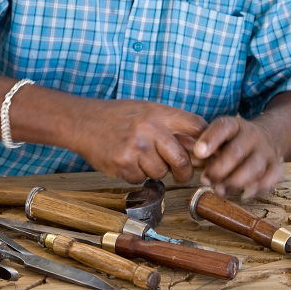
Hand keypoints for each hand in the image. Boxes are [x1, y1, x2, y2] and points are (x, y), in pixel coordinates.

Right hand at [73, 98, 206, 183]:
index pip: (196, 127)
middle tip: (181, 173)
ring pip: (161, 172)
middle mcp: (150, 128)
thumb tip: (200, 149)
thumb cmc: (119, 117)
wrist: (84, 121)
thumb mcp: (148, 111)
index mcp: (159, 113)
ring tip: (141, 158)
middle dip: (184, 171)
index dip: (206, 143)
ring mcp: (136, 147)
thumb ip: (171, 126)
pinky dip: (136, 175)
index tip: (205, 155)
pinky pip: (141, 179)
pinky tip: (127, 161)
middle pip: (183, 159)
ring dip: (155, 171)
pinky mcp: (123, 164)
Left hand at [192, 115, 284, 198]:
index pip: (223, 127)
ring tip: (219, 190)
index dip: (210, 139)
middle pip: (237, 151)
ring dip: (234, 183)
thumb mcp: (219, 137)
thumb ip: (204, 148)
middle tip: (205, 180)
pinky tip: (242, 194)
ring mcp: (266, 151)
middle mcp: (252, 135)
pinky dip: (256, 190)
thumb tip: (190, 161)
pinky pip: (269, 180)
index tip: (198, 152)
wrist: (266, 138)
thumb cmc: (233, 143)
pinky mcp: (277, 167)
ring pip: (253, 168)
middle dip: (219, 169)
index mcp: (235, 125)